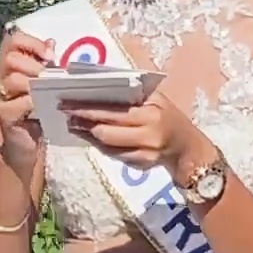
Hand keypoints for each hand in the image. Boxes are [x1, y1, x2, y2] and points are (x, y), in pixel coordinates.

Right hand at [0, 28, 51, 169]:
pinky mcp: (6, 116)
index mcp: (7, 67)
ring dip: (36, 83)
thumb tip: (51, 42)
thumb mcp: (40, 86)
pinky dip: (36, 102)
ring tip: (49, 91)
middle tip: (48, 76)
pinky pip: (21, 102)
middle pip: (11, 58)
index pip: (12, 40)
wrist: (23, 147)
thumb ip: (43, 64)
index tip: (50, 55)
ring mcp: (0, 98)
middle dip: (34, 64)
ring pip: (14, 79)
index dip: (31, 42)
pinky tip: (45, 107)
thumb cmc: (34, 114)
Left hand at [62, 89, 203, 169]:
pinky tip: (90, 136)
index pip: (113, 111)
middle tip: (65, 114)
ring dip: (87, 135)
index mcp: (151, 113)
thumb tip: (98, 87)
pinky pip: (113, 154)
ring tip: (73, 125)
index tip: (68, 104)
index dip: (88, 109)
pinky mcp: (139, 165)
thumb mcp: (156, 100)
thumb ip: (132, 94)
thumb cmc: (167, 116)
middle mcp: (148, 134)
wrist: (187, 147)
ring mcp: (144, 153)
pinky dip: (99, 145)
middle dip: (83, 122)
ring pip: (106, 145)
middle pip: (106, 130)